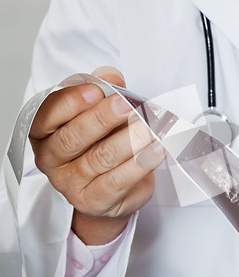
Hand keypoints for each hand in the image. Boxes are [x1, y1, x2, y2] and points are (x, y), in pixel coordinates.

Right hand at [29, 66, 166, 243]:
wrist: (111, 187)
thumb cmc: (100, 142)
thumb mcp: (99, 110)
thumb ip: (102, 90)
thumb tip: (110, 76)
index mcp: (43, 132)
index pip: (47, 115)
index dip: (71, 102)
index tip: (95, 90)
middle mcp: (51, 159)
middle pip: (72, 138)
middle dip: (101, 119)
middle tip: (126, 106)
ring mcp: (70, 183)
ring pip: (100, 159)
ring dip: (128, 140)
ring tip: (150, 127)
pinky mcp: (94, 200)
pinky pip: (117, 181)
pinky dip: (140, 164)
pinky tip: (158, 149)